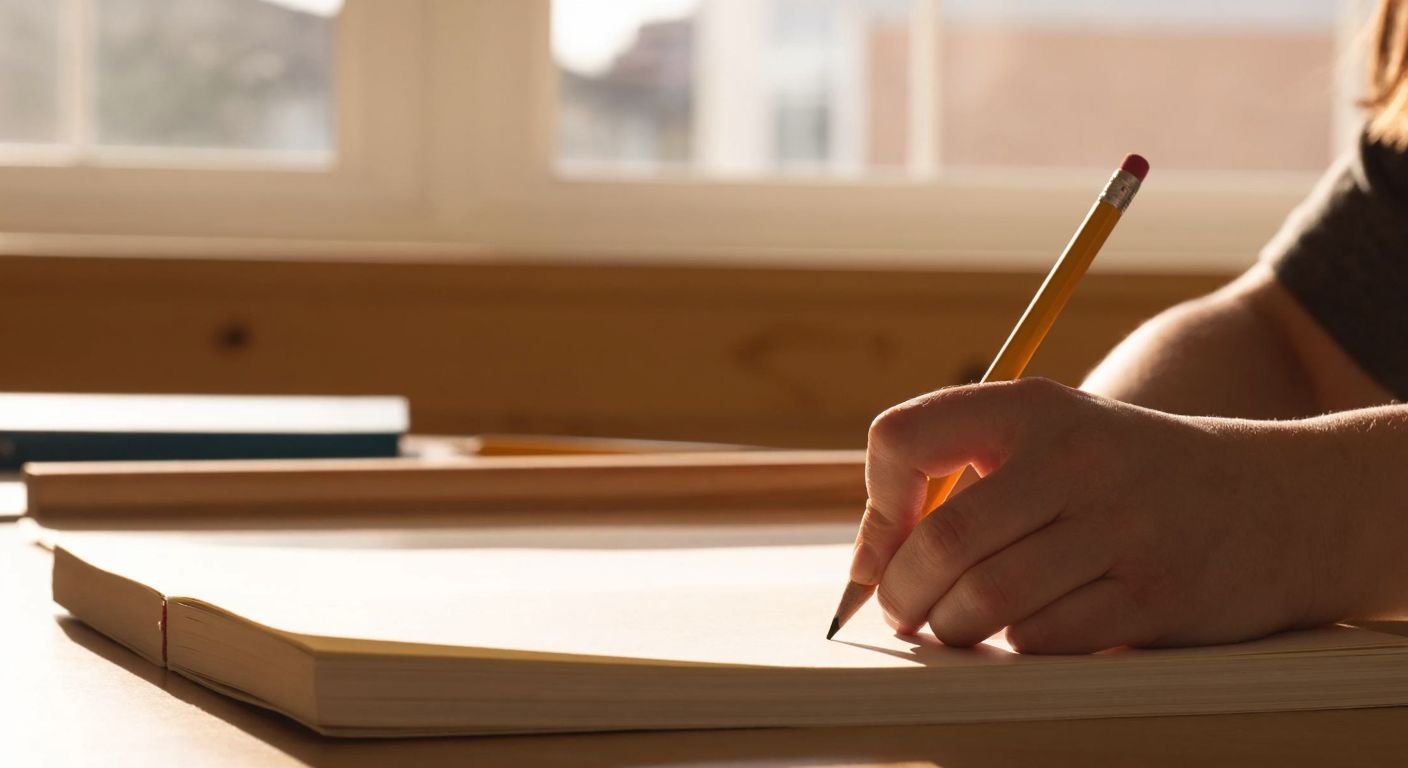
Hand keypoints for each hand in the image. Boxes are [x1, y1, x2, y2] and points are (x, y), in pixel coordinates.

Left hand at [850, 378, 1341, 653]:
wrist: (1273, 502)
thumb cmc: (1125, 477)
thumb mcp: (1050, 439)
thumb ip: (962, 475)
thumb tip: (869, 558)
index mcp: (1032, 407)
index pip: (903, 441)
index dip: (875, 505)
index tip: (882, 545)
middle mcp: (1075, 457)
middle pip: (942, 542)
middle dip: (901, 593)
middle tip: (900, 611)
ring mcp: (1121, 526)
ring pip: (987, 600)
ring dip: (953, 627)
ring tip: (953, 626)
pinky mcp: (1154, 594)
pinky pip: (1045, 638)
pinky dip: (1018, 645)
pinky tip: (1026, 630)